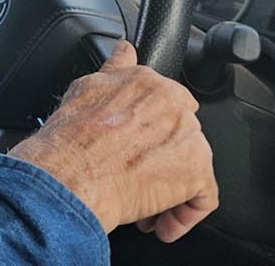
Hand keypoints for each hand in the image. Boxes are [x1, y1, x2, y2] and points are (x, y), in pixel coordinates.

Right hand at [9, 40, 218, 241]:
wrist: (72, 172)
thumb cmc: (72, 137)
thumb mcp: (87, 86)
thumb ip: (114, 68)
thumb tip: (123, 50)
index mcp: (150, 84)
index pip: (169, 103)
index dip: (152, 131)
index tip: (138, 146)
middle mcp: (175, 106)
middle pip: (181, 138)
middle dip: (160, 161)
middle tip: (134, 177)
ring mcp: (190, 139)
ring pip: (191, 168)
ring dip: (168, 189)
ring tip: (140, 205)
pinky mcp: (197, 174)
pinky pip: (203, 198)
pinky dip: (182, 216)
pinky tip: (159, 223)